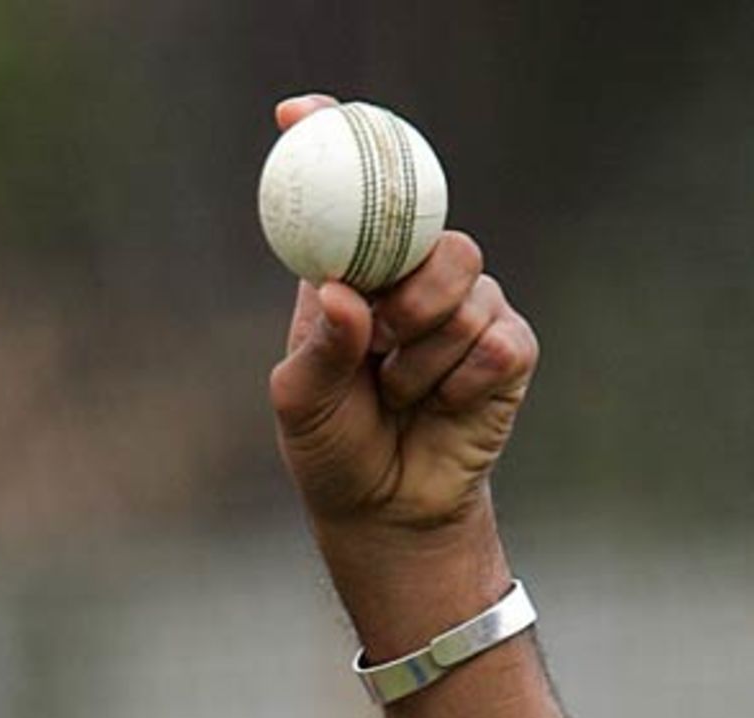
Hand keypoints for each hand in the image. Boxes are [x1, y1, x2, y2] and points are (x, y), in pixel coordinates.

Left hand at [269, 95, 538, 561]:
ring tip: (399, 397)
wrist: (385, 512)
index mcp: (353, 277)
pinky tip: (440, 409)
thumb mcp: (302, 403)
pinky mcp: (508, 350)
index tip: (300, 114)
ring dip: (424, 360)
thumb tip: (340, 293)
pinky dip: (459, 384)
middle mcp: (414, 281)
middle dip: (406, 291)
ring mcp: (469, 309)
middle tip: (382, 342)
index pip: (350, 197)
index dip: (333, 143)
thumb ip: (318, 348)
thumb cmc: (334, 451)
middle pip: (434, 234)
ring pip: (466, 292)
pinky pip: (494, 341)